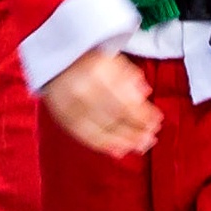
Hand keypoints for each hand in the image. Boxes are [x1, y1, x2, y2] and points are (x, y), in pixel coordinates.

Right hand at [42, 44, 159, 156]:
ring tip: (139, 147)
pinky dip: (103, 145)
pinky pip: (84, 135)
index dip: (142, 114)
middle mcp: (82, 89)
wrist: (54, 60)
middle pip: (114, 116)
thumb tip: (145, 93)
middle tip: (150, 139)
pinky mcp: (62, 117)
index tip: (157, 121)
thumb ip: (130, 75)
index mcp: (97, 70)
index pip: (124, 98)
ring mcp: (70, 105)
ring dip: (123, 141)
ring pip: (100, 129)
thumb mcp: (111, 59)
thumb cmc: (89, 60)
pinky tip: (119, 150)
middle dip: (135, 131)